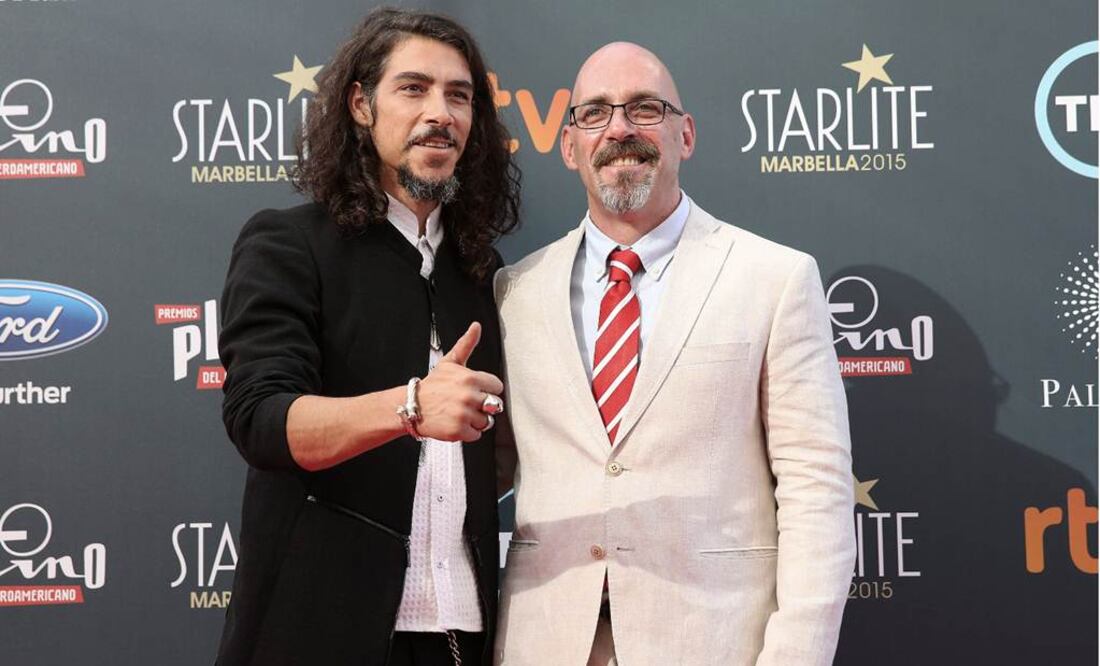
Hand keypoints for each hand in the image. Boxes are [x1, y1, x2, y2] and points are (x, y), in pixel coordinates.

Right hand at [416, 322, 503, 441]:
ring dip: (475, 420)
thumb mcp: (450, 362)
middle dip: (483, 406)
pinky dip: (467, 432)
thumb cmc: (432, 386)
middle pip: (494, 406)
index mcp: (470, 378)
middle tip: (467, 404)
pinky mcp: (459, 430)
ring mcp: (464, 414)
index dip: (487, 390)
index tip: (475, 391)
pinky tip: (456, 423)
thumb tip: (476, 326)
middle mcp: (469, 396)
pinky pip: (476, 434)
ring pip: (486, 421)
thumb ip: (466, 344)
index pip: (497, 387)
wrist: (412, 406)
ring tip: (460, 414)